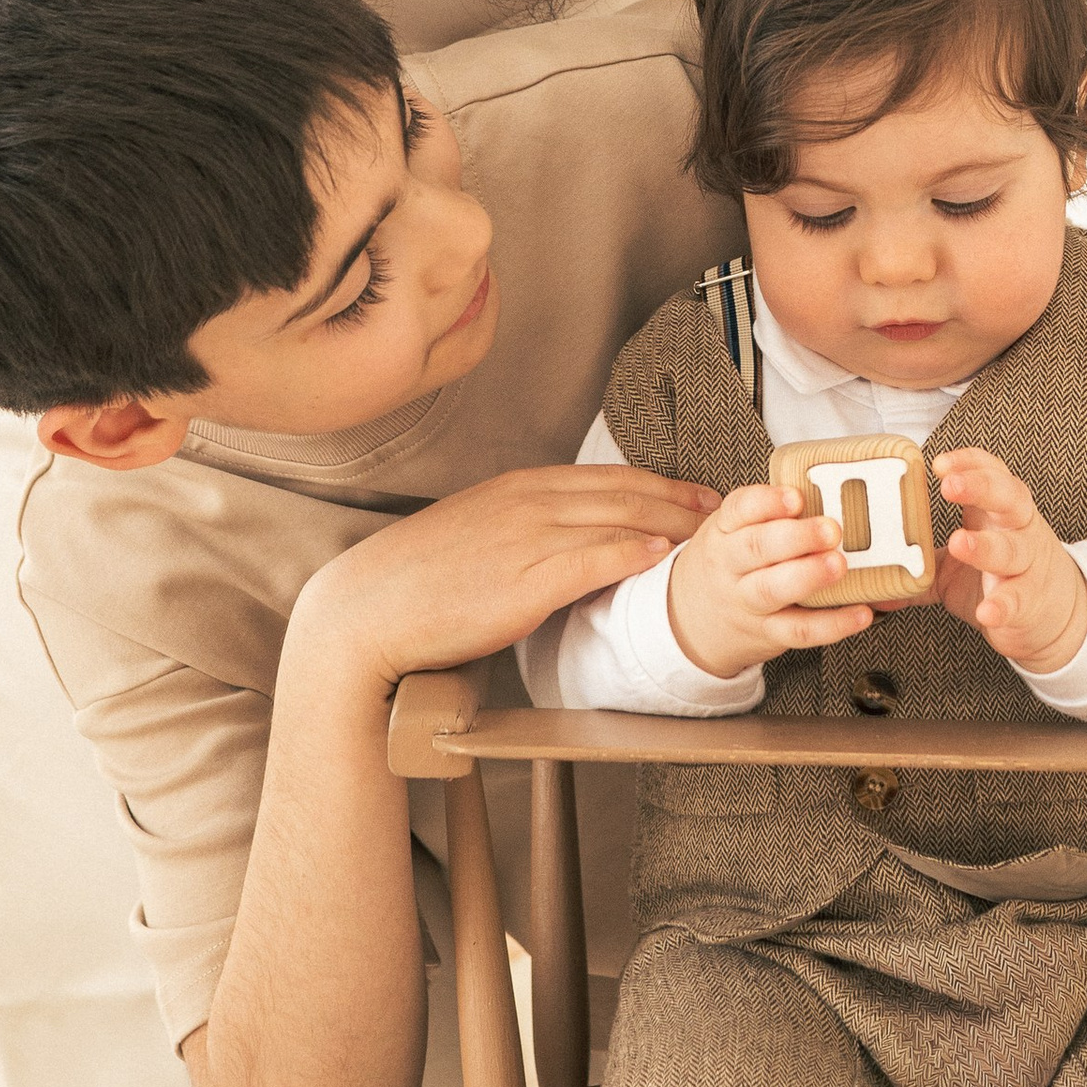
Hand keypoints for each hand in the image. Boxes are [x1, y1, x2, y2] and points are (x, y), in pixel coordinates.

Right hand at [297, 464, 717, 688]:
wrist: (369, 610)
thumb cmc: (417, 582)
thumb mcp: (474, 533)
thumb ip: (519, 527)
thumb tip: (556, 535)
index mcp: (517, 488)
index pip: (603, 477)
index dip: (656, 482)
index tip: (692, 492)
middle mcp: (528, 502)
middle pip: (622, 493)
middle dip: (677, 498)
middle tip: (717, 509)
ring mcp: (527, 539)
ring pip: (616, 522)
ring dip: (668, 527)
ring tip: (706, 537)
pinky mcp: (523, 582)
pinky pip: (590, 560)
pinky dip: (629, 554)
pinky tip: (658, 557)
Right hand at [665, 478, 870, 679]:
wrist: (691, 619)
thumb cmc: (728, 563)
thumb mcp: (733, 531)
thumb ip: (776, 514)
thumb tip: (842, 499)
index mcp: (724, 530)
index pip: (739, 509)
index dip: (768, 502)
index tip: (796, 496)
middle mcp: (731, 565)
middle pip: (756, 548)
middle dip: (795, 537)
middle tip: (830, 529)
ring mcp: (747, 602)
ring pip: (772, 590)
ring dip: (808, 576)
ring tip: (838, 565)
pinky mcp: (768, 632)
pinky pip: (800, 630)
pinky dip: (833, 624)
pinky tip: (860, 612)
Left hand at [934, 447, 1086, 671]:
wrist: (1055, 615)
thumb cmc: (1002, 576)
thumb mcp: (957, 566)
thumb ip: (918, 568)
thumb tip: (871, 581)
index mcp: (997, 511)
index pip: (990, 472)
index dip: (968, 463)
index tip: (939, 463)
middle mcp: (1017, 530)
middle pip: (1008, 497)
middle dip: (980, 487)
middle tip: (950, 485)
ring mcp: (1027, 565)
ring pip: (1012, 548)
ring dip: (986, 545)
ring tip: (960, 543)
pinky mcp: (1031, 602)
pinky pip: (1018, 600)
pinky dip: (1003, 604)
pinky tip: (988, 610)